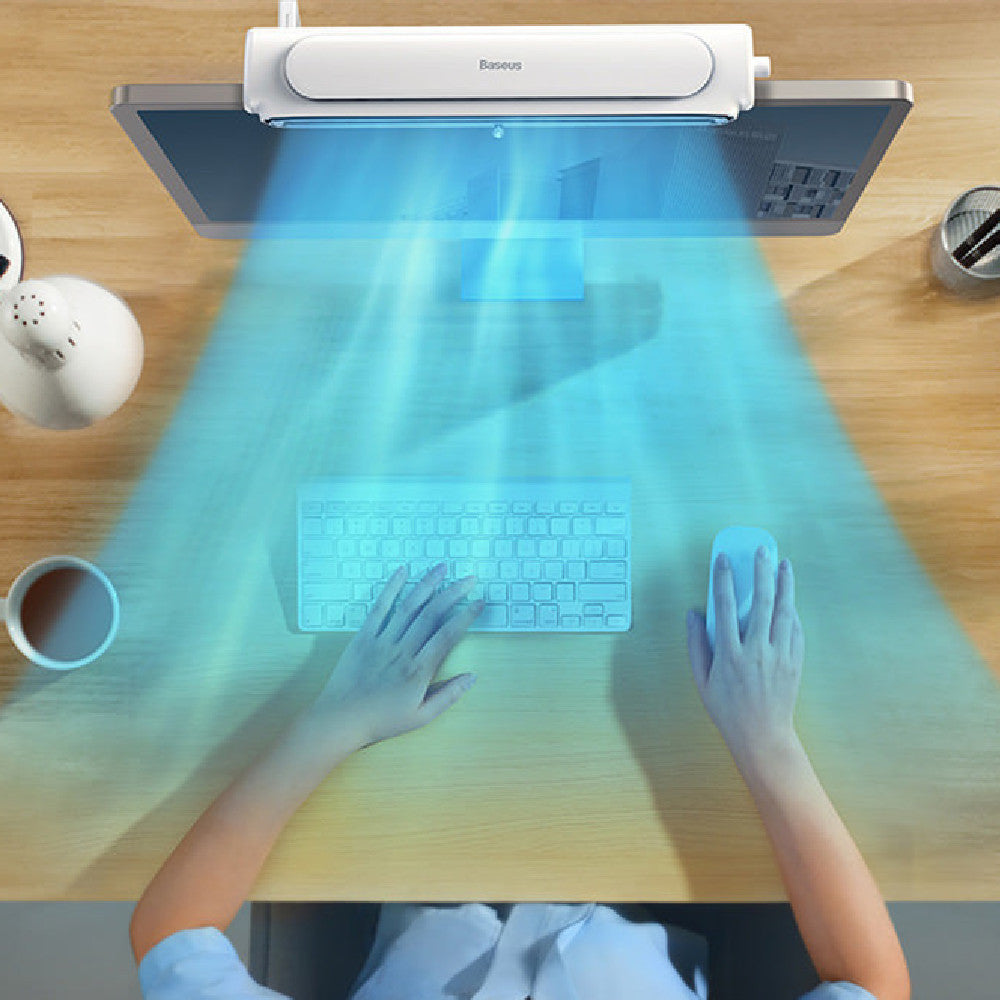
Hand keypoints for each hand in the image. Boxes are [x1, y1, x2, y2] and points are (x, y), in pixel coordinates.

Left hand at [311, 563, 483, 750]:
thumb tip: (473, 676)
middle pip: (432, 615)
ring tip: (442, 568)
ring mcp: (381, 641)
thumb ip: (448, 696)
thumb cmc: (381, 721)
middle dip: (453, 593)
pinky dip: (391, 588)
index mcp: (418, 671)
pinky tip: (402, 571)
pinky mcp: (363, 636)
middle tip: (469, 578)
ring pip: (409, 607)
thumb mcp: (420, 717)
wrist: (340, 719)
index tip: (479, 602)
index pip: (448, 636)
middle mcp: (402, 650)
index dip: (465, 616)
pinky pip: (379, 608)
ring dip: (427, 585)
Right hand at [686, 547, 804, 766]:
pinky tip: (789, 597)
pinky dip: (792, 611)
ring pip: (784, 612)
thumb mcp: (701, 680)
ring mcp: (779, 656)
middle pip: (761, 602)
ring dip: (784, 584)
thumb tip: (693, 614)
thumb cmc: (726, 709)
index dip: (724, 579)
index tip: (723, 560)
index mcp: (729, 654)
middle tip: (761, 551)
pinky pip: (795, 630)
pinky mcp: (795, 662)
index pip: (726, 607)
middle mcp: (756, 651)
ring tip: (784, 563)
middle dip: (761, 572)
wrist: (761, 736)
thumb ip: (696, 645)